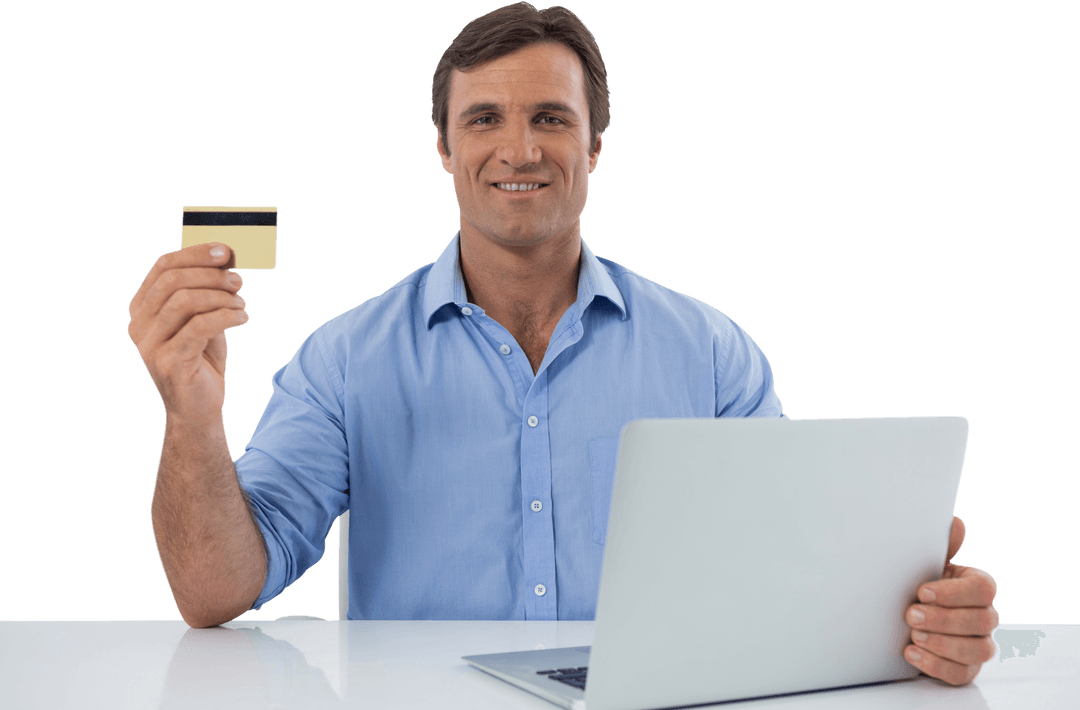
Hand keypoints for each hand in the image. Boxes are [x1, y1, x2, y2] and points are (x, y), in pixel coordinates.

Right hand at [127, 243, 248, 428]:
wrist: (198, 409)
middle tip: (237, 281)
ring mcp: (151, 344)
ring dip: (221, 297)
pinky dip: (226, 316)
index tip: (225, 251)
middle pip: (172, 280)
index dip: (195, 254)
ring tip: (241, 304)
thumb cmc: (201, 361)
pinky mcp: (170, 362)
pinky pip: (199, 326)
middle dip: (210, 274)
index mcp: (142, 308)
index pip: (162, 266)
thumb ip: (205, 294)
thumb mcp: (201, 320)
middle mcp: (140, 324)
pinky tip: (243, 318)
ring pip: (185, 301)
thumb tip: (226, 264)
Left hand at [903, 515, 998, 684]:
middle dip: (944, 618)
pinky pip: (960, 674)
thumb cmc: (918, 587)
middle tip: (911, 614)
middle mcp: (984, 616)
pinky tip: (912, 652)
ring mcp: (978, 644)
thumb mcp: (924, 564)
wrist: (901, 617)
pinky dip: (935, 664)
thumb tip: (955, 524)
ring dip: (943, 643)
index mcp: (977, 586)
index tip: (922, 591)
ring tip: (913, 635)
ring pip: (978, 650)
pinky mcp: (964, 668)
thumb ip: (941, 545)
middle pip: (982, 620)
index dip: (954, 592)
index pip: (984, 589)